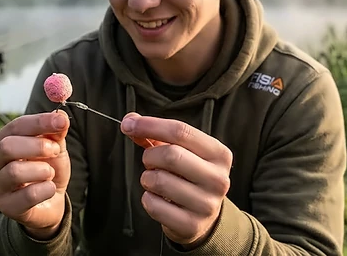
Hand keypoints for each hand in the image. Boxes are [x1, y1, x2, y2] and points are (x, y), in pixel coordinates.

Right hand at [0, 110, 70, 238]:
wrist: (51, 200)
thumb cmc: (47, 168)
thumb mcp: (54, 146)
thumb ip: (56, 131)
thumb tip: (61, 116)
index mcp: (1, 142)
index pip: (15, 126)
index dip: (39, 122)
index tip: (60, 122)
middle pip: (6, 147)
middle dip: (37, 146)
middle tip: (55, 150)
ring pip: (14, 171)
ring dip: (42, 169)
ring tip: (50, 173)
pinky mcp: (7, 207)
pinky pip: (27, 195)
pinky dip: (45, 189)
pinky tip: (50, 188)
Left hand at [120, 112, 232, 246]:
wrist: (205, 219)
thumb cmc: (189, 177)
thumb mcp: (182, 152)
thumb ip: (155, 134)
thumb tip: (130, 122)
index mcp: (219, 154)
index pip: (180, 131)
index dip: (149, 125)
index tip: (128, 124)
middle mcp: (218, 179)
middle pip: (171, 155)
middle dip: (150, 156)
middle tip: (150, 163)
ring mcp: (207, 204)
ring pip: (159, 180)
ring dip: (147, 178)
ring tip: (156, 182)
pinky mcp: (191, 225)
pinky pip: (153, 205)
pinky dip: (147, 199)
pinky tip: (159, 199)